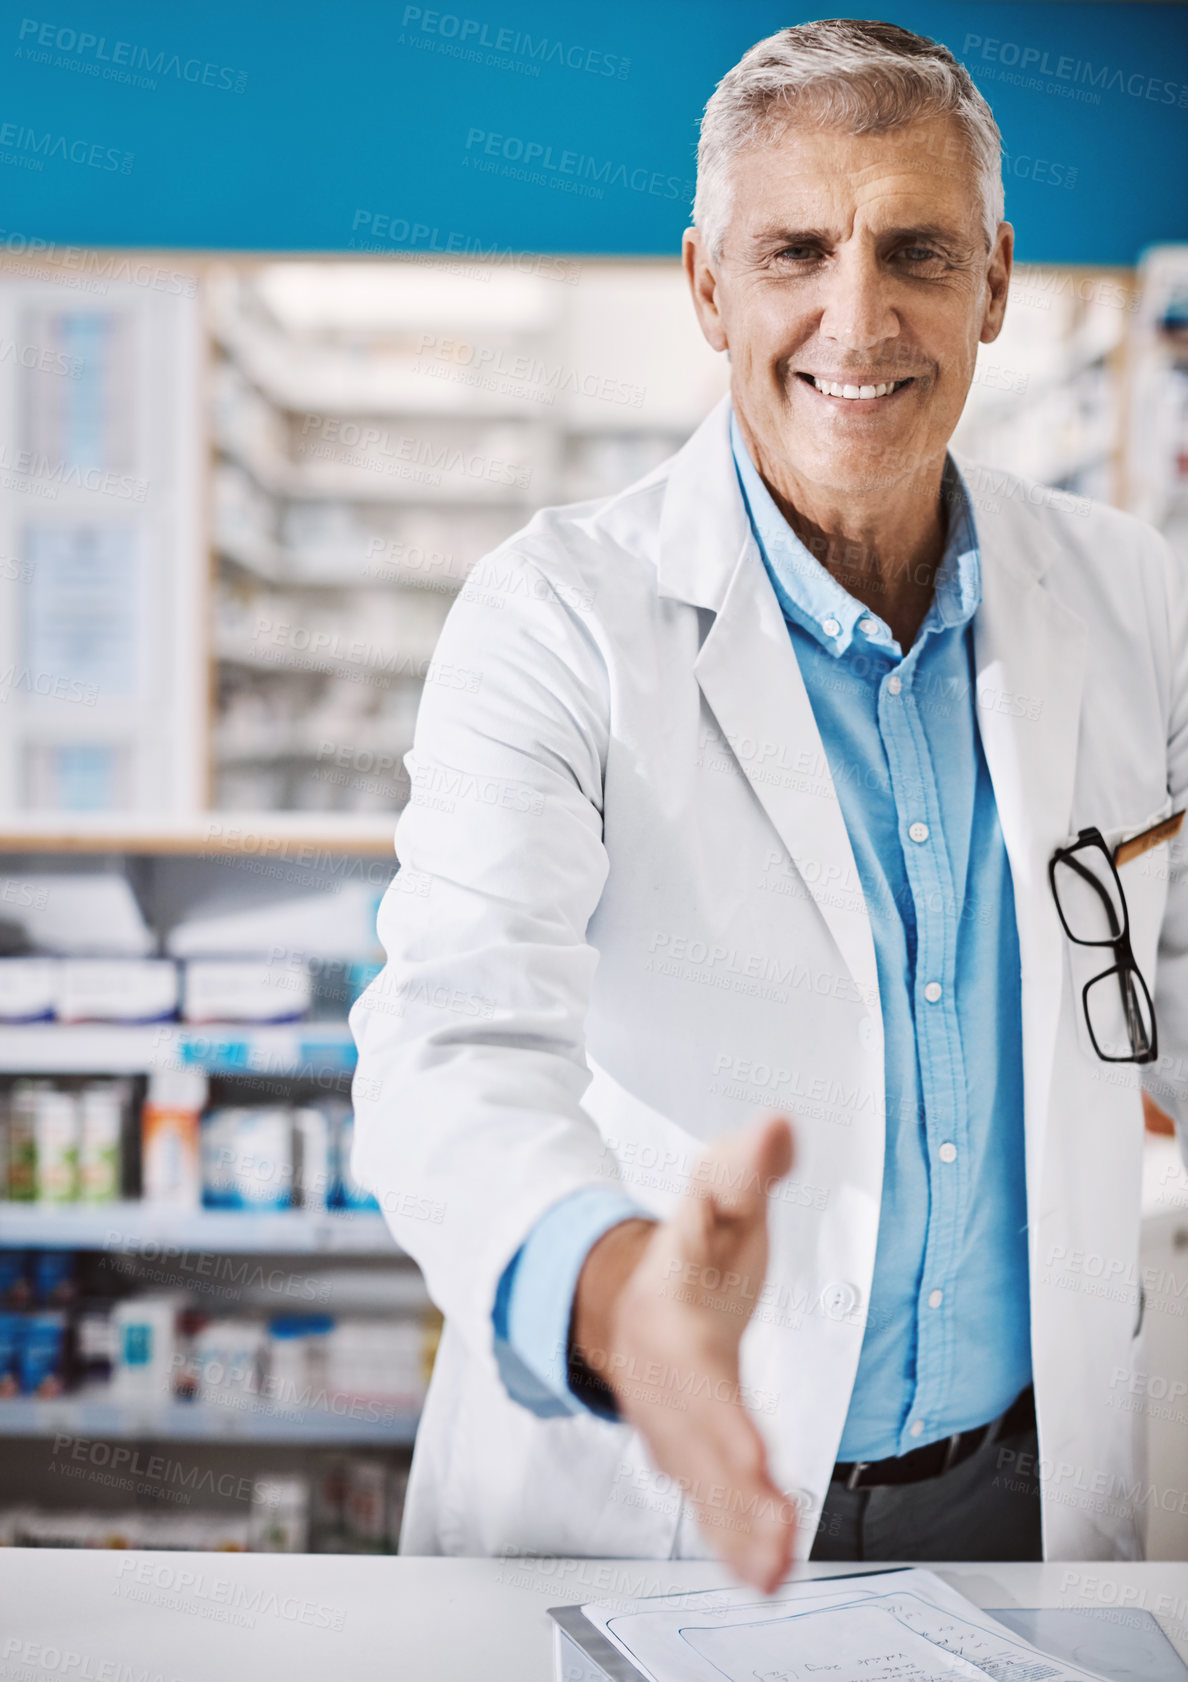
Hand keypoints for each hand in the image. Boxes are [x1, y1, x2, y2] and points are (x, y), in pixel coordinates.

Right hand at [572, 1113, 795, 1592]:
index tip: (753, 1457)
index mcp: (673, 1320)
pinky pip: (709, 1501)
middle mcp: (669, 1383)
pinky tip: (765, 1574)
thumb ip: (744, 1168)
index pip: (700, 1374)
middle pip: (702, 1447)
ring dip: (738, 1531)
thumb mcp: (715, 1195)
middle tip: (777, 1537)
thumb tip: (776, 1129)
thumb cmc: (684, 1251)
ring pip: (704, 1485)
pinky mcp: (690, 1451)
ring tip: (775, 1570)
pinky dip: (733, 1541)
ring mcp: (674, 1423)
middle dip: (736, 1496)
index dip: (724, 1420)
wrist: (621, 1296)